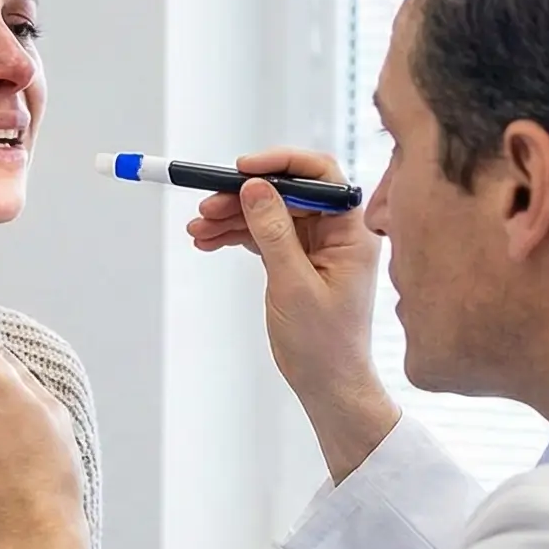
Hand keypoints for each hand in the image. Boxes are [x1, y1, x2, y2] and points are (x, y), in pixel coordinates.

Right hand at [187, 147, 399, 480]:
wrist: (328, 384)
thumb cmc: (325, 343)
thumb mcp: (294, 284)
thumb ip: (274, 232)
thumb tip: (254, 188)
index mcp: (351, 231)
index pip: (319, 176)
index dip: (280, 164)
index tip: (243, 170)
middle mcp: (335, 232)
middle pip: (286, 192)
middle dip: (244, 196)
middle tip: (207, 206)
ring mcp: (315, 246)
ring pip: (269, 213)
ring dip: (232, 217)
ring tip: (198, 229)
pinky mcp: (295, 261)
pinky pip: (262, 235)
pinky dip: (235, 235)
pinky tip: (208, 240)